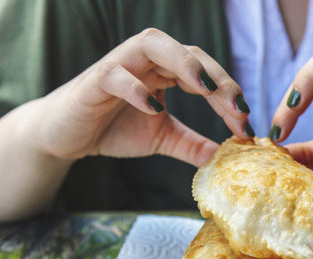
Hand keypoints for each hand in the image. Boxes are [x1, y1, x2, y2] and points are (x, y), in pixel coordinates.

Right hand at [33, 28, 251, 165]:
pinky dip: (135, 87)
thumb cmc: (114, 128)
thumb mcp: (162, 138)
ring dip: (184, 64)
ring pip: (154, 45)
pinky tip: (154, 107)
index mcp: (166, 72)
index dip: (229, 95)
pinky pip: (116, 74)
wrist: (66, 136)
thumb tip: (227, 158)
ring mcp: (120, 65)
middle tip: (239, 108)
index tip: (247, 125)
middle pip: (189, 53)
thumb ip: (192, 145)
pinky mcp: (94, 79)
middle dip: (218, 78)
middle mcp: (146, 61)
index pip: (205, 72)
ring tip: (205, 89)